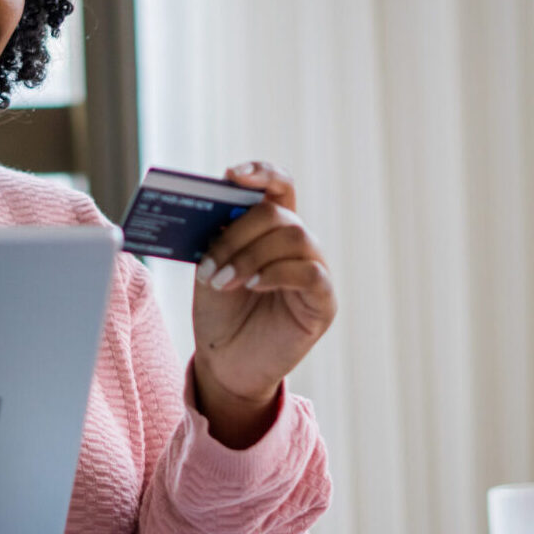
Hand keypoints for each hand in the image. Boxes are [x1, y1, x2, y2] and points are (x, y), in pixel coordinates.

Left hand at [190, 162, 336, 446]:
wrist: (226, 361)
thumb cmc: (220, 311)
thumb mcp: (211, 267)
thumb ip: (217, 237)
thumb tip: (212, 210)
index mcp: (270, 228)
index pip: (278, 186)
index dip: (261, 173)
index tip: (231, 174)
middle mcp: (298, 243)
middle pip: (278, 213)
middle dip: (238, 233)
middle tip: (209, 262)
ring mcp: (315, 270)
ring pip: (293, 238)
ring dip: (250, 257)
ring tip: (221, 281)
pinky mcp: (323, 301)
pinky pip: (309, 273)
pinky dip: (275, 274)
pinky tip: (252, 285)